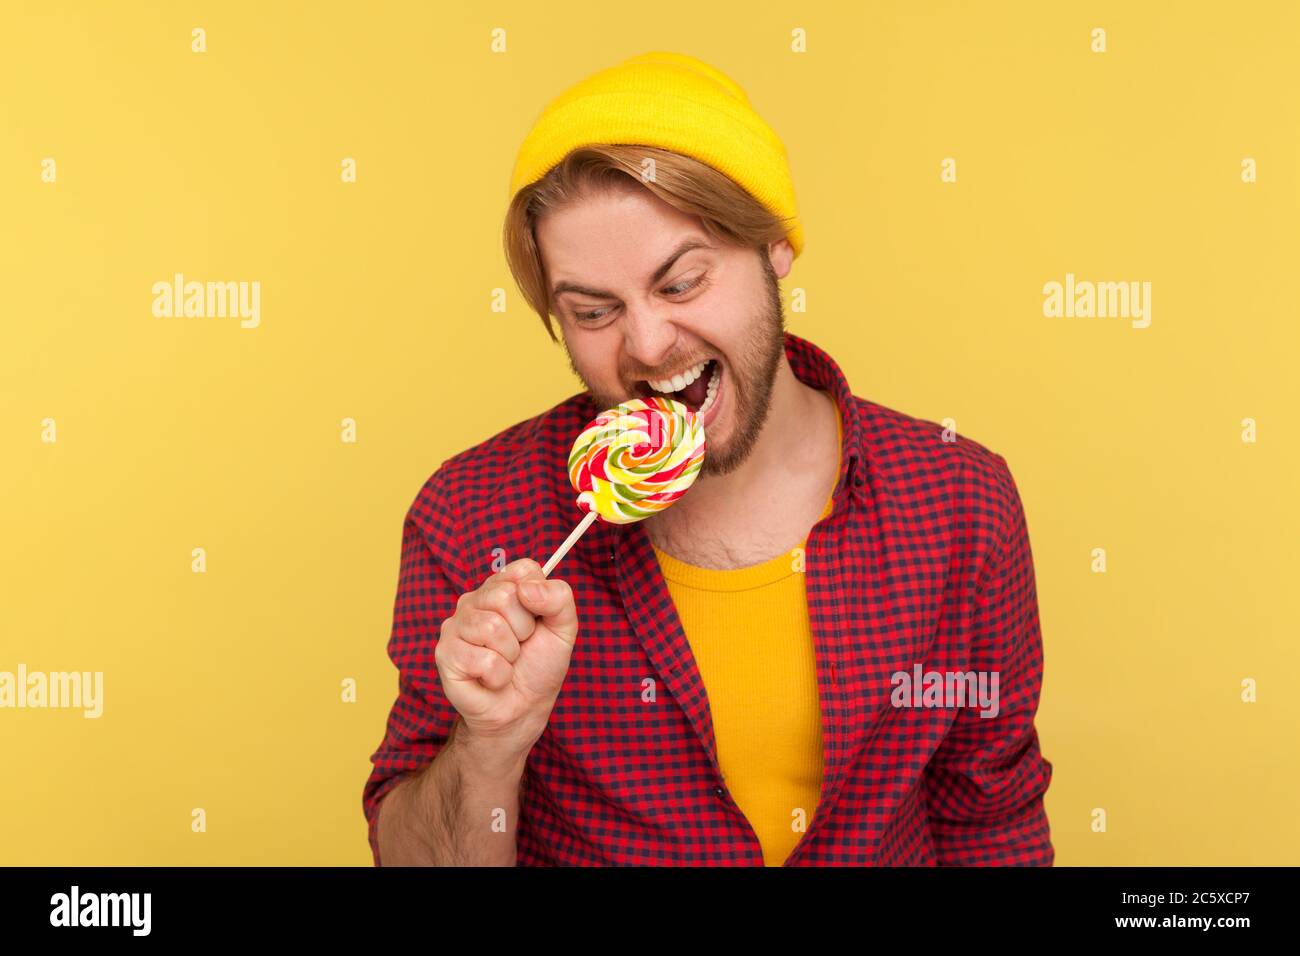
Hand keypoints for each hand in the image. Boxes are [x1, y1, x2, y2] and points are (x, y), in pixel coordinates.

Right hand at [434, 558, 578, 759]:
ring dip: (510, 655)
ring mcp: (455, 626)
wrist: (523, 710)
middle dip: (524, 629)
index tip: (536, 619)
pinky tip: (492, 679)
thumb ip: (559, 598)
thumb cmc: (538, 667)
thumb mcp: (563, 629)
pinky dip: (498, 675)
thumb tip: (527, 589)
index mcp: (502, 587)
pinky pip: (482, 658)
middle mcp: (473, 601)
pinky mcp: (445, 654)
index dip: (537, 597)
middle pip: (505, 595)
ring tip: (506, 663)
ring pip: (491, 627)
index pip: (522, 569)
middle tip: (520, 647)